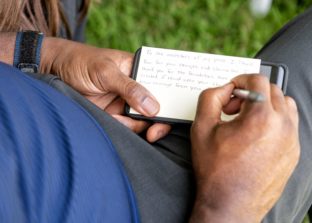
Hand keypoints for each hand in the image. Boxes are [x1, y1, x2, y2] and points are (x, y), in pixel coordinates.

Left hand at [40, 38, 169, 141]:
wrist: (51, 72)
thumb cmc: (80, 62)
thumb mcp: (105, 71)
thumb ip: (130, 88)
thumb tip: (154, 107)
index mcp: (139, 71)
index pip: (162, 86)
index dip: (171, 101)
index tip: (171, 115)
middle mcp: (136, 88)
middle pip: (157, 108)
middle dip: (158, 123)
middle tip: (154, 134)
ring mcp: (125, 103)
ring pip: (142, 121)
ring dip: (133, 125)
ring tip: (115, 117)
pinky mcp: (113, 116)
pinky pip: (126, 127)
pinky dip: (121, 128)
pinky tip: (110, 120)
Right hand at [190, 74, 299, 222]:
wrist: (231, 205)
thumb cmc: (215, 169)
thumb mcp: (202, 128)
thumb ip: (210, 97)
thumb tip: (225, 88)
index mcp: (261, 117)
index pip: (259, 79)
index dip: (241, 80)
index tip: (232, 91)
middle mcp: (283, 126)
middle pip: (274, 90)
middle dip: (253, 92)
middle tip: (235, 108)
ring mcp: (292, 140)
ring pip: (287, 105)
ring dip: (268, 104)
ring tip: (249, 120)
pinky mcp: (294, 153)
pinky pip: (290, 125)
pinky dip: (276, 121)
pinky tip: (258, 135)